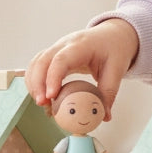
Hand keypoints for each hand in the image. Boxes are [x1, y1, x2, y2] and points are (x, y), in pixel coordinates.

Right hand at [25, 18, 139, 119]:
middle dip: (38, 83)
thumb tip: (105, 116)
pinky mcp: (53, 55)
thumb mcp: (117, 69)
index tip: (51, 96)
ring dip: (34, 84)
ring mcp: (57, 48)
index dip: (53, 77)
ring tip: (44, 105)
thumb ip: (109, 92)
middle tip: (43, 104)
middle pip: (42, 61)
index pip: (62, 59)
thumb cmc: (114, 49)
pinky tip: (43, 97)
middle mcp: (65, 44)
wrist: (111, 35)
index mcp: (82, 45)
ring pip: (36, 63)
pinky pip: (38, 66)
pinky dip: (35, 81)